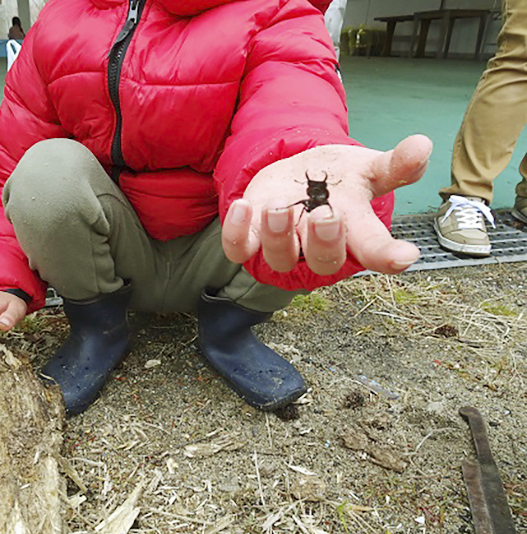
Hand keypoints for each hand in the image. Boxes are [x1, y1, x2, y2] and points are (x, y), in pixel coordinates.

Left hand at [222, 134, 432, 275]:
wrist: (298, 178)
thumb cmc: (338, 181)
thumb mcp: (367, 168)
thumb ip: (394, 164)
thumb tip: (422, 146)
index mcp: (353, 230)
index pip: (373, 250)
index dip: (386, 256)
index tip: (404, 256)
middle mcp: (318, 245)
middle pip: (324, 260)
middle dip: (324, 242)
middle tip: (326, 216)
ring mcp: (284, 243)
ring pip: (280, 256)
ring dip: (278, 234)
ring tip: (279, 206)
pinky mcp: (251, 237)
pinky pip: (239, 248)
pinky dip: (237, 232)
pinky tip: (241, 206)